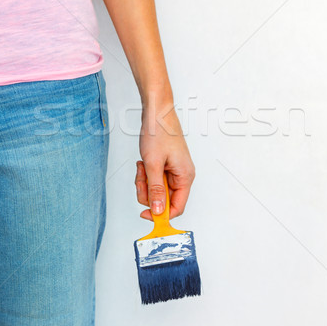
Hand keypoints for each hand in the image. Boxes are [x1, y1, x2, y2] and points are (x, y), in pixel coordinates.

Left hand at [135, 101, 194, 220]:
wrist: (157, 112)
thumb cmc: (159, 132)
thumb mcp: (153, 164)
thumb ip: (156, 190)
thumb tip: (158, 211)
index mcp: (185, 177)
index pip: (177, 207)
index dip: (161, 214)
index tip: (145, 214)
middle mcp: (182, 175)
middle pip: (164, 199)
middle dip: (149, 192)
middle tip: (141, 178)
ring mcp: (174, 170)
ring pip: (157, 189)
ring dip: (145, 182)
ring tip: (142, 166)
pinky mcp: (166, 165)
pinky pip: (154, 179)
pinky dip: (146, 174)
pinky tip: (143, 162)